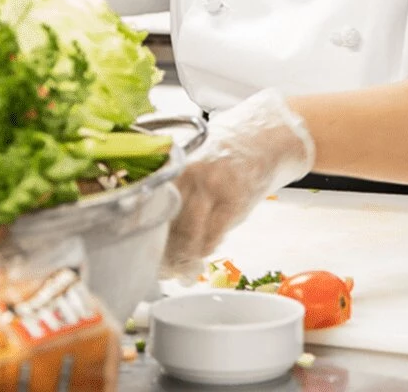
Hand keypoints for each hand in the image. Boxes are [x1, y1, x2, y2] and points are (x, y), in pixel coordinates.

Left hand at [160, 89, 315, 280]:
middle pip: (166, 223)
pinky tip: (203, 255)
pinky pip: (214, 235)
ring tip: (183, 271)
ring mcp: (213, 187)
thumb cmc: (226, 151)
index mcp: (175, 164)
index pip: (151, 206)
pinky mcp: (235, 201)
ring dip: (184, 258)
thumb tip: (157, 226)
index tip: (142, 252)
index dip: (145, 234)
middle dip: (163, 252)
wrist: (265, 137)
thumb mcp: (194, 161)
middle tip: (163, 269)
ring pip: (188, 234)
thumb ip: (176, 189)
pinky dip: (206, 250)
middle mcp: (190, 174)